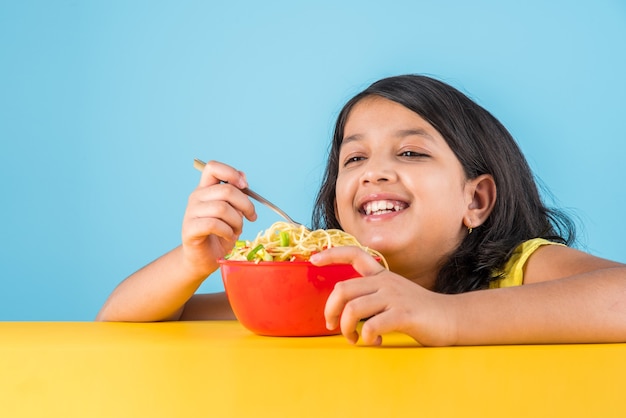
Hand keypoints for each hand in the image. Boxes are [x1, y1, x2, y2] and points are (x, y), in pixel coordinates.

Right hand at [181, 160, 257, 276]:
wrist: (204, 258)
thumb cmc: (220, 233)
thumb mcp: (233, 211)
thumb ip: (236, 194)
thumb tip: (243, 177)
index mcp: (206, 189)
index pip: (213, 167)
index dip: (231, 173)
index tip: (244, 186)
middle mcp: (196, 197)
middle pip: (226, 190)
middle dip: (246, 205)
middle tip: (251, 217)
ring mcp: (191, 212)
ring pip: (222, 208)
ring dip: (237, 222)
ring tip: (236, 231)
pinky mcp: (190, 229)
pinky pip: (214, 224)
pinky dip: (228, 232)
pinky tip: (228, 238)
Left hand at [310, 246, 457, 346]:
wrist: (452, 319)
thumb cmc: (419, 311)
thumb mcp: (394, 294)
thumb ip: (372, 295)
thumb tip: (345, 310)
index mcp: (382, 275)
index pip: (354, 254)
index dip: (331, 254)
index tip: (313, 259)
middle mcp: (385, 282)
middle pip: (342, 289)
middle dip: (330, 310)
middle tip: (332, 326)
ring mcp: (395, 297)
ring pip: (353, 309)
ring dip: (346, 328)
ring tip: (354, 339)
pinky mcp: (404, 314)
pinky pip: (373, 325)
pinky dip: (367, 338)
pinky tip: (374, 342)